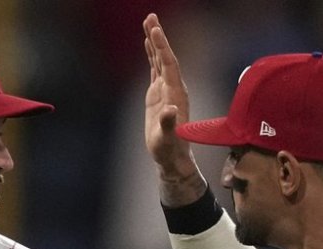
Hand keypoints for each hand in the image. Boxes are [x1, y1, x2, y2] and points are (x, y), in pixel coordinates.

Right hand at [142, 12, 203, 200]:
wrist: (172, 157)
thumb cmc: (169, 149)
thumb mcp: (167, 138)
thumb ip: (169, 124)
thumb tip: (170, 110)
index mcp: (176, 93)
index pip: (169, 64)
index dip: (162, 47)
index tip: (154, 30)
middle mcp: (173, 87)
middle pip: (165, 56)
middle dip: (158, 37)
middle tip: (151, 16)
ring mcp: (165, 89)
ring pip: (160, 59)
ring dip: (154, 41)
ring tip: (148, 22)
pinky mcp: (158, 94)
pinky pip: (155, 68)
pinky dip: (151, 54)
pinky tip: (147, 43)